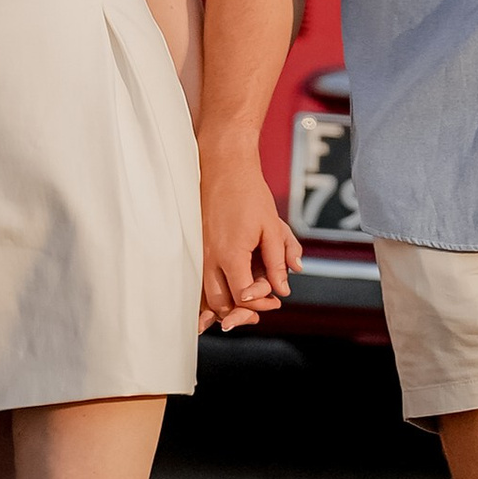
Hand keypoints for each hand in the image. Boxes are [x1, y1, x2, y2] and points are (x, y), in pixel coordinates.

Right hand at [199, 150, 301, 333]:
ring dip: (223, 305)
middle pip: (220, 304)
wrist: (223, 166)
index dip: (260, 304)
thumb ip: (277, 261)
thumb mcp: (271, 228)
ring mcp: (198, 253)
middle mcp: (209, 258)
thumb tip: (283, 289)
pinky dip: (209, 293)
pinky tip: (226, 290)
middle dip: (240, 312)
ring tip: (244, 301)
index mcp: (231, 255)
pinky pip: (198, 280)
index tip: (274, 301)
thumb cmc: (249, 193)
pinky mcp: (194, 247)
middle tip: (258, 308)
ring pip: (205, 295)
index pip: (242, 298)